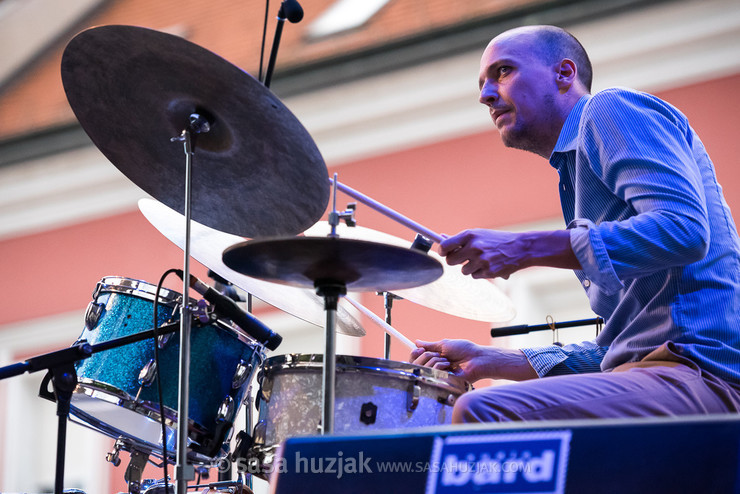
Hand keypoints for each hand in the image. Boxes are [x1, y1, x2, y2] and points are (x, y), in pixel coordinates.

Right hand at [411, 338, 537, 381]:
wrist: (477, 359)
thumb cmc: (464, 350)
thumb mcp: (444, 344)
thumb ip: (429, 345)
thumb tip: (416, 341)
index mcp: (435, 357)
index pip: (417, 358)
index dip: (414, 354)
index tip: (418, 349)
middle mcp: (435, 367)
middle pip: (417, 364)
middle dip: (426, 356)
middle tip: (437, 354)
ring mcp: (438, 375)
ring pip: (424, 368)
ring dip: (436, 360)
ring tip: (448, 361)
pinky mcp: (443, 381)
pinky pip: (433, 373)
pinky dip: (440, 367)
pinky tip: (450, 367)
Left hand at [439, 229, 578, 278]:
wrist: (521, 248)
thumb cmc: (497, 240)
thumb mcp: (479, 235)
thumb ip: (461, 239)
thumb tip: (441, 237)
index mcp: (470, 235)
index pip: (446, 245)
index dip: (442, 250)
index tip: (443, 252)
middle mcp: (474, 247)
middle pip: (450, 261)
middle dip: (454, 261)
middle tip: (461, 258)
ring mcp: (481, 260)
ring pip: (463, 270)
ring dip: (469, 267)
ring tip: (481, 260)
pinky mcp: (488, 272)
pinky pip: (474, 276)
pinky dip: (480, 273)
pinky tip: (489, 266)